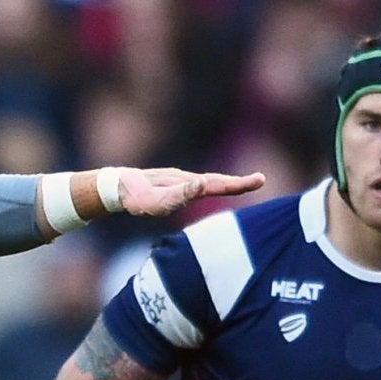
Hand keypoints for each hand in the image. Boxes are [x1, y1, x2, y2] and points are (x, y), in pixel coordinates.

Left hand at [116, 168, 264, 218]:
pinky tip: (222, 187)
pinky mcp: (177, 187)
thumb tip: (202, 184)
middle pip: (218, 181)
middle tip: (262, 179)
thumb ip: (180, 194)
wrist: (119, 188)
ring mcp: (183, 182)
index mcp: (187, 184)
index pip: (217, 184)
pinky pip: (201, 186)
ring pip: (212, 182)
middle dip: (240, 182)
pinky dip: (216, 185)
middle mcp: (188, 181)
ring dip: (232, 183)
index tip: (258, 179)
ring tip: (253, 181)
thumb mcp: (157, 200)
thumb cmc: (136, 197)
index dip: (238, 183)